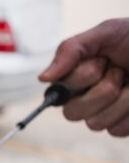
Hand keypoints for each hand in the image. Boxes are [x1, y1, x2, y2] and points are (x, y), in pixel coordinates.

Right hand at [39, 18, 128, 135]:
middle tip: (120, 71)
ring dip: (121, 99)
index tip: (102, 60)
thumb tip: (43, 78)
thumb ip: (70, 50)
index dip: (82, 77)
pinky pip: (117, 130)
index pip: (58, 93)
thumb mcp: (106, 33)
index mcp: (75, 79)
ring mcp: (103, 114)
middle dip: (103, 89)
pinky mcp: (121, 126)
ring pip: (96, 123)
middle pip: (72, 114)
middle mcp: (84, 99)